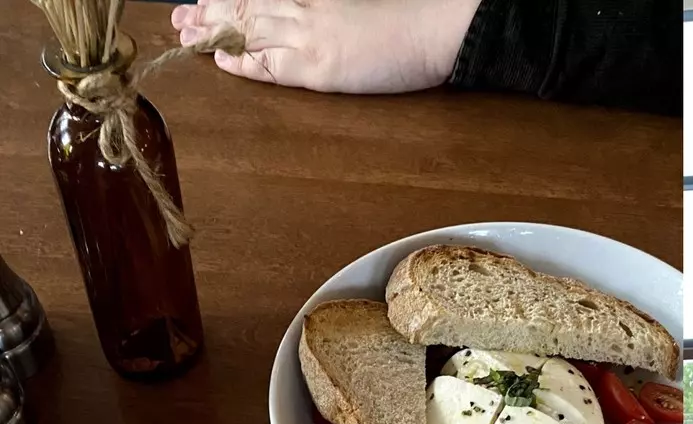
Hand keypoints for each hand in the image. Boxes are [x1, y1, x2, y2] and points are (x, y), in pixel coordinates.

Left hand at [171, 0, 480, 94]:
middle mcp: (300, 8)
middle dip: (207, 14)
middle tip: (180, 19)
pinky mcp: (317, 68)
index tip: (201, 1)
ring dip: (212, 36)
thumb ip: (319, 8)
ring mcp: (306, 37)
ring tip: (187, 38)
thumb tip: (299, 18)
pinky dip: (243, 63)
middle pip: (242, 9)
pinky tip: (223, 62)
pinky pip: (269, 67)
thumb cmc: (402, 19)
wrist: (431, 31)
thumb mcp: (350, 6)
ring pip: (246, 33)